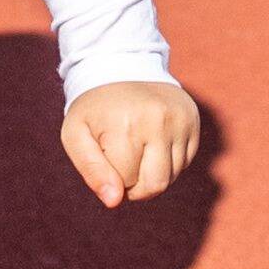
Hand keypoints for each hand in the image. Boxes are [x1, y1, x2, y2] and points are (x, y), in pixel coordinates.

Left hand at [60, 79, 203, 207]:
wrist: (121, 66)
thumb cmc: (94, 108)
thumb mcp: (76, 135)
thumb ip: (92, 171)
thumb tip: (114, 201)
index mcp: (126, 126)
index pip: (126, 183)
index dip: (113, 176)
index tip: (105, 152)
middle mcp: (158, 121)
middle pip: (155, 184)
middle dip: (136, 185)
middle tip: (122, 162)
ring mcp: (180, 119)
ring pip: (172, 176)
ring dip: (152, 173)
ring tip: (137, 148)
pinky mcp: (193, 119)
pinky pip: (185, 161)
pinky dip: (168, 160)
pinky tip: (153, 141)